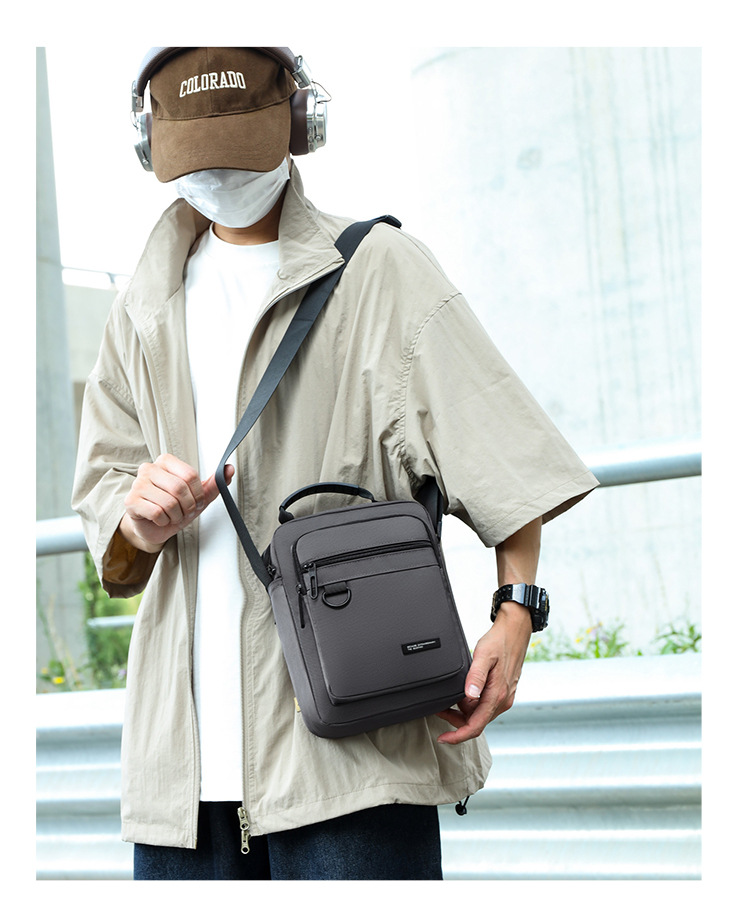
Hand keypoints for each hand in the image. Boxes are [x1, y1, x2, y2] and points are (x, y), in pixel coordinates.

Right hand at [119, 453, 234, 552]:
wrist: (154, 527)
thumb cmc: (174, 508)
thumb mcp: (197, 497)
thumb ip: (213, 484)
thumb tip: (228, 469)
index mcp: (166, 461)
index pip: (190, 475)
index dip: (198, 494)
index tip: (196, 502)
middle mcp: (149, 468)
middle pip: (180, 488)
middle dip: (188, 506)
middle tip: (184, 512)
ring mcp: (137, 484)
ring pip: (169, 502)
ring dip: (176, 515)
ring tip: (172, 515)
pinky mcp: (131, 501)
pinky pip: (157, 513)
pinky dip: (164, 521)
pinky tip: (160, 519)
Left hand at [436, 601, 532, 744]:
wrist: (515, 631)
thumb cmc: (499, 641)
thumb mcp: (484, 655)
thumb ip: (475, 676)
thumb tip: (469, 696)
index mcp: (497, 695)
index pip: (476, 726)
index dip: (458, 735)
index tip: (443, 738)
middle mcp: (503, 700)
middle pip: (476, 723)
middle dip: (456, 722)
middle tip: (439, 710)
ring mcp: (504, 697)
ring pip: (480, 715)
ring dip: (463, 713)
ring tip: (447, 700)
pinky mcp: (503, 691)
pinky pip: (485, 706)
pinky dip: (471, 705)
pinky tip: (461, 694)